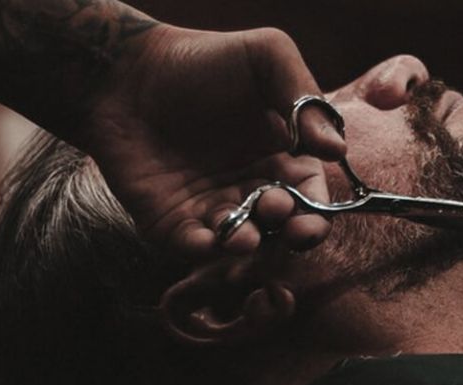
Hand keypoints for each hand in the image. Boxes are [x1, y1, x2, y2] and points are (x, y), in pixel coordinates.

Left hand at [78, 25, 344, 258]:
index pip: (310, 198)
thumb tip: (336, 151)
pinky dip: (200, 249)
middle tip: (273, 210)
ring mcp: (212, 208)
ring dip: (245, 243)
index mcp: (283, 160)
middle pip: (281, 227)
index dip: (315, 214)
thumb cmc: (202, 60)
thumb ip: (305, 99)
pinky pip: (192, 245)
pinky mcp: (171, 221)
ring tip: (242, 236)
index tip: (310, 216)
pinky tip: (205, 239)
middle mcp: (252, 189)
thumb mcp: (266, 57)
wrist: (126, 70)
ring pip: (239, 241)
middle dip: (284, 229)